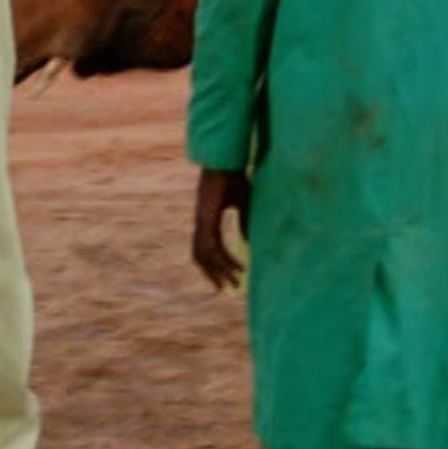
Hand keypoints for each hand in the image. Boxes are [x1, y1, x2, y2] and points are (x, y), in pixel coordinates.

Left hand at [192, 167, 249, 291]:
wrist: (227, 159)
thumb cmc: (234, 175)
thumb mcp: (242, 203)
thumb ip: (244, 222)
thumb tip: (247, 241)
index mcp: (206, 217)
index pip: (204, 247)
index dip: (211, 263)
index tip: (221, 276)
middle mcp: (201, 221)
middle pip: (200, 255)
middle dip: (211, 273)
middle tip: (223, 289)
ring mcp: (201, 220)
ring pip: (206, 255)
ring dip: (219, 270)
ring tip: (233, 282)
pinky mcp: (206, 219)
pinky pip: (213, 246)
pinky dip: (223, 259)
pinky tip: (236, 268)